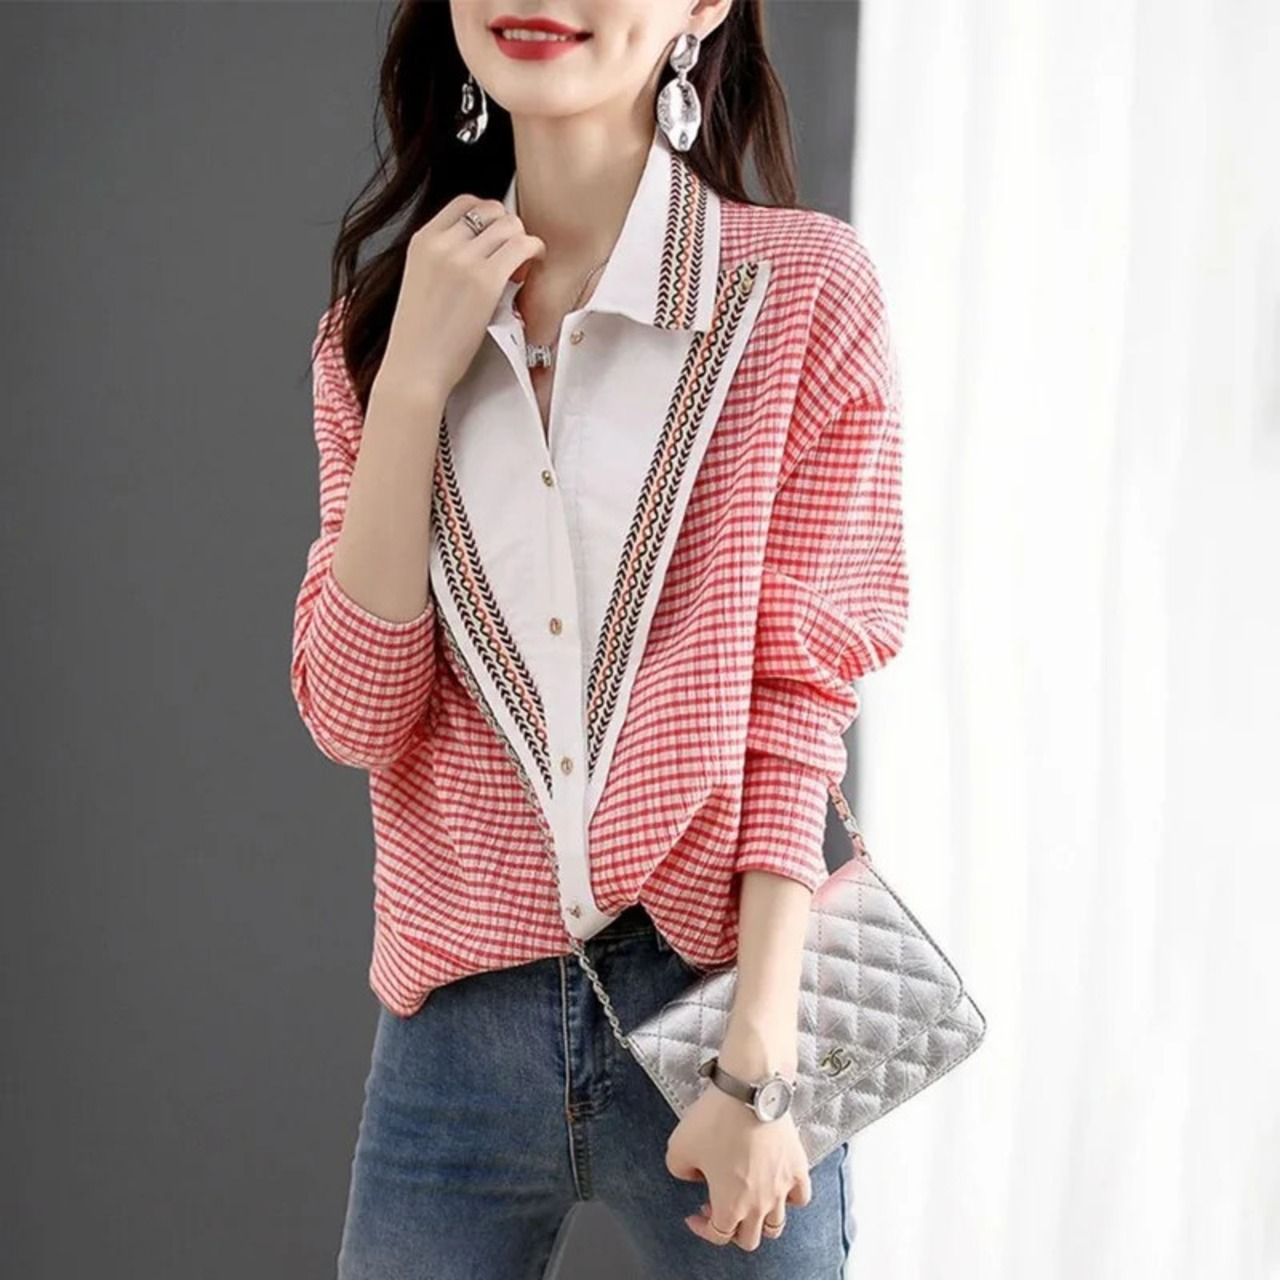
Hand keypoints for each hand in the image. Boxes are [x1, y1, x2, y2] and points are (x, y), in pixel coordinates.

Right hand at [374, 193, 545, 404]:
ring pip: (510, 225)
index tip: (495, 237)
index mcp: (422, 241)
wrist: (414, 368)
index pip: (464, 203)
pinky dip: (535, 251)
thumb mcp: (420, 282)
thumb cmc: (419, 338)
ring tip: (521, 267)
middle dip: (508, 229)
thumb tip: (476, 251)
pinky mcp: (486, 281)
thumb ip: (442, 259)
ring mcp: (464, 260)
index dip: (488, 216)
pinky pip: (522, 246)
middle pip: (491, 211)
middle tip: (512, 255)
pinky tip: (533, 267)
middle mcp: (442, 243)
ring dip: (523, 241)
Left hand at [665, 1078, 811, 1250]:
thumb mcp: (678, 1148)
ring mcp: (783, 1188)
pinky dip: (789, 1200)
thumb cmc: (715, 1120)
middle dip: (731, 1230)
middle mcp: (760, 1205)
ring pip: (777, 1225)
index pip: (719, 1235)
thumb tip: (694, 1176)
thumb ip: (680, 1171)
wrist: (749, 1090)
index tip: (694, 1214)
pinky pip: (800, 1197)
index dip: (702, 1229)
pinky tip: (777, 1187)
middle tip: (719, 1205)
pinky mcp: (798, 1167)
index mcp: (730, 1206)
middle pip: (750, 1239)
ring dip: (760, 1221)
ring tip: (748, 1202)